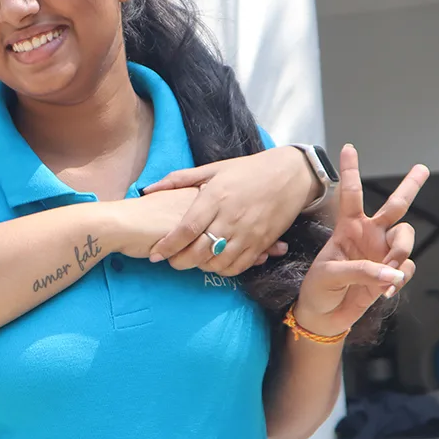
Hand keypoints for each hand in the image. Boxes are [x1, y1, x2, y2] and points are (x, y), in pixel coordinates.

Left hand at [142, 147, 314, 276]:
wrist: (290, 175)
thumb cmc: (247, 170)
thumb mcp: (212, 169)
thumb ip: (179, 179)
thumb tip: (148, 188)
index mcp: (216, 197)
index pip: (186, 229)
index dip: (168, 245)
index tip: (155, 255)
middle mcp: (231, 217)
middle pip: (199, 251)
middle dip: (180, 262)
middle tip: (170, 262)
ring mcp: (248, 233)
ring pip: (218, 263)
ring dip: (201, 267)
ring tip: (192, 261)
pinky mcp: (262, 243)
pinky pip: (239, 266)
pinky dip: (223, 270)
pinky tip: (215, 263)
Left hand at [293, 145, 429, 337]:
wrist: (324, 316)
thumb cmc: (319, 289)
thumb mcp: (330, 275)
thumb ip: (360, 271)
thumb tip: (392, 272)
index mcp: (347, 227)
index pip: (349, 194)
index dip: (350, 171)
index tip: (348, 147)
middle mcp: (369, 235)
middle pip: (395, 206)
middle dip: (410, 187)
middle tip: (422, 168)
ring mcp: (382, 252)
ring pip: (406, 237)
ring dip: (401, 250)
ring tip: (389, 270)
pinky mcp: (391, 273)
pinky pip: (407, 268)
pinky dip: (399, 278)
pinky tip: (386, 290)